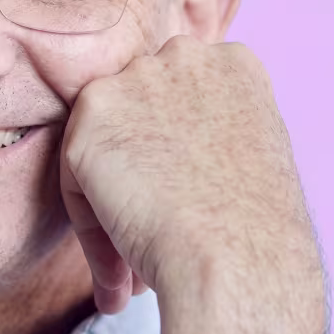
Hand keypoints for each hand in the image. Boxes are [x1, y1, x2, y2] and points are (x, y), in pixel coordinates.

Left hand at [61, 35, 325, 333]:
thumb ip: (212, 135)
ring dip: (112, 210)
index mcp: (234, 65)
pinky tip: (118, 277)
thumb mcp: (255, 158)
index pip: (181, 103)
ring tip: (131, 276)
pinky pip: (76, 179)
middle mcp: (185, 56)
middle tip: (153, 242)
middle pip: (138, 119)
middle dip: (139, 178)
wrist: (237, 261)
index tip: (181, 209)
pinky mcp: (91, 114)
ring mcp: (136, 80)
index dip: (174, 160)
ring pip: (103, 150)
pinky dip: (92, 230)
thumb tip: (171, 160)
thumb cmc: (258, 235)